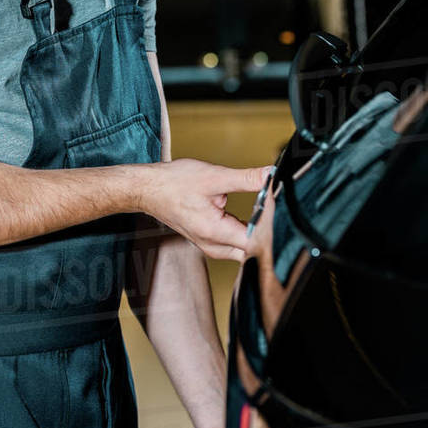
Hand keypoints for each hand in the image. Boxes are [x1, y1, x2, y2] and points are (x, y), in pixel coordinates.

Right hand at [136, 159, 272, 262]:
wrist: (148, 189)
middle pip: (254, 251)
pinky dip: (247, 230)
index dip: (272, 225)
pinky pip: (236, 243)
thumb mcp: (214, 176)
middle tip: (277, 210)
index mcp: (215, 233)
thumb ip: (246, 179)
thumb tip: (271, 176)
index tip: (278, 206)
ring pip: (246, 249)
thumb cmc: (174, 184)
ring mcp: (211, 246)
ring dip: (258, 232)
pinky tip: (255, 215)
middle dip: (268, 232)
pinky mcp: (210, 241)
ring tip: (267, 211)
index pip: (257, 241)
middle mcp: (213, 246)